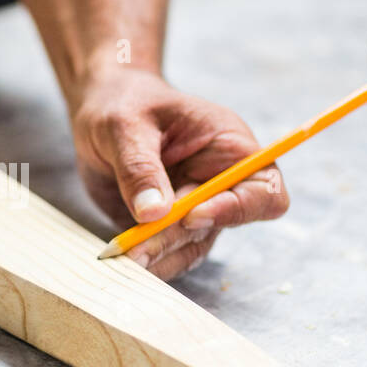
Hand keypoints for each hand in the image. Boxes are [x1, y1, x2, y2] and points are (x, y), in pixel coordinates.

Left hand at [71, 71, 288, 278]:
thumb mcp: (125, 126)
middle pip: (220, 226)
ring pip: (193, 246)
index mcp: (229, 148)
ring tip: (125, 254)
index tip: (192, 214)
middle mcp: (220, 183)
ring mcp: (196, 209)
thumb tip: (155, 213)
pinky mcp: (169, 227)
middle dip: (178, 237)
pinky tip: (124, 258)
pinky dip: (149, 262)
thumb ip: (140, 167)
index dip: (238, 209)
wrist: (102, 111)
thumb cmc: (124, 104)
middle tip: (137, 246)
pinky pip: (169, 255)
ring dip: (161, 255)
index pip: (265, 191)